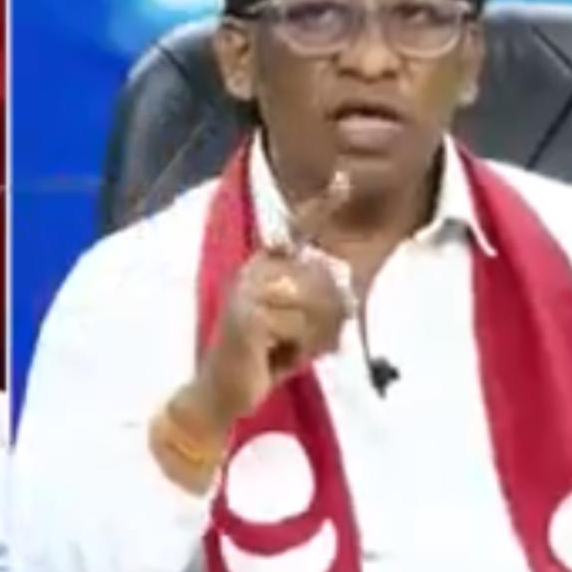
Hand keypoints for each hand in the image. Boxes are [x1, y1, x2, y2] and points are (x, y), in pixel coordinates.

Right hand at [193, 172, 351, 432]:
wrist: (221, 393)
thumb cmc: (262, 359)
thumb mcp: (297, 329)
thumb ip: (319, 308)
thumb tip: (350, 296)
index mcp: (267, 268)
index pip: (297, 231)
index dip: (321, 206)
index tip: (344, 178)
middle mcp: (256, 271)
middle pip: (322, 278)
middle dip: (329, 320)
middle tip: (309, 347)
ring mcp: (249, 292)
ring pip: (314, 304)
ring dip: (313, 339)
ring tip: (290, 354)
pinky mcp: (248, 317)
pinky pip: (298, 327)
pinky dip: (297, 352)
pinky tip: (275, 361)